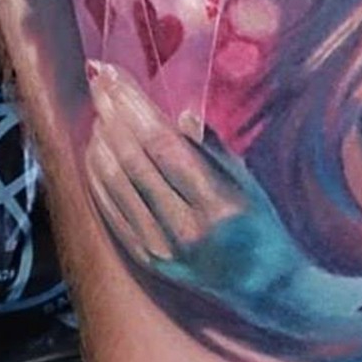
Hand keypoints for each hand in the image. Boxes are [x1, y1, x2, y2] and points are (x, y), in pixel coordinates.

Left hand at [83, 59, 301, 301]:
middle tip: (99, 80)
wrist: (265, 287)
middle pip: (135, 161)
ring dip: (102, 141)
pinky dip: (98, 176)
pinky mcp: (147, 261)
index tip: (116, 75)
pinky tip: (95, 150)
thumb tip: (182, 114)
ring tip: (100, 109)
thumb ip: (213, 148)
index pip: (163, 145)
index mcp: (217, 204)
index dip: (134, 106)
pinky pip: (112, 211)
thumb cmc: (260, 223)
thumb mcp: (247, 181)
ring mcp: (162, 249)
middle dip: (113, 113)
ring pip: (117, 184)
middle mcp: (185, 229)